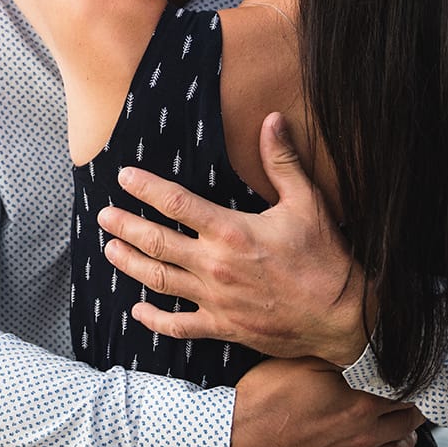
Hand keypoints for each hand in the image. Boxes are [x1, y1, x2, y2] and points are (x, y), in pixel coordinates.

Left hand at [97, 112, 373, 363]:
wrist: (344, 317)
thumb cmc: (326, 259)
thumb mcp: (308, 203)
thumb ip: (283, 161)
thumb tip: (272, 119)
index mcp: (231, 232)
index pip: (176, 204)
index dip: (146, 188)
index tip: (124, 177)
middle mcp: (215, 266)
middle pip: (156, 242)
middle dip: (125, 226)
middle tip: (103, 215)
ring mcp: (216, 300)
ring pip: (160, 280)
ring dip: (131, 264)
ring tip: (110, 250)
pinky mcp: (224, 327)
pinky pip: (180, 325)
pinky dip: (156, 320)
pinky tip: (138, 311)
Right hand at [229, 359, 422, 446]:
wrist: (236, 441)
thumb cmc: (265, 398)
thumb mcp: (302, 363)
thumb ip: (340, 358)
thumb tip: (367, 351)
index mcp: (361, 404)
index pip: (404, 392)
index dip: (412, 381)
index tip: (413, 373)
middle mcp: (364, 436)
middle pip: (407, 422)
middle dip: (413, 408)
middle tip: (411, 397)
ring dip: (407, 440)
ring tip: (406, 429)